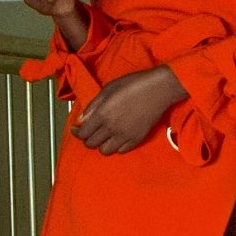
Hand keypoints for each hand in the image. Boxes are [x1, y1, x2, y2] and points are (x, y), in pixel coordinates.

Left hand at [72, 66, 186, 154]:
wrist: (159, 89)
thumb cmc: (134, 84)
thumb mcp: (108, 88)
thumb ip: (93, 105)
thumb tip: (82, 120)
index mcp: (102, 114)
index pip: (83, 133)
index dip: (77, 132)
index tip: (76, 129)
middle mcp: (112, 127)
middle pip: (91, 144)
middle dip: (87, 138)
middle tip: (90, 131)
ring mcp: (125, 135)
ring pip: (105, 151)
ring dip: (101, 144)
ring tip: (104, 136)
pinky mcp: (137, 139)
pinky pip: (121, 150)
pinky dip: (116, 146)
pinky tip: (117, 137)